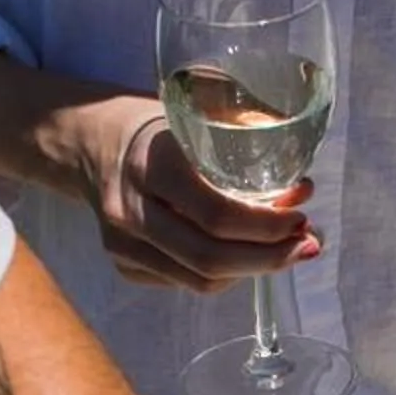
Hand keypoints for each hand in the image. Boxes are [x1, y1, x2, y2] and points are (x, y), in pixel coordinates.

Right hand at [75, 95, 320, 293]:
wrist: (89, 141)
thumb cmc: (155, 123)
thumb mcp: (194, 112)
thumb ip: (245, 140)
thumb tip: (300, 187)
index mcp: (151, 163)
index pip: (215, 214)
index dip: (266, 226)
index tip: (301, 216)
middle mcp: (130, 209)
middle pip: (209, 258)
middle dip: (269, 258)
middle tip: (307, 246)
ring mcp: (121, 244)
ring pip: (201, 280)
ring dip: (252, 269)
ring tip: (285, 249)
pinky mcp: (122, 265)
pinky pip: (185, 282)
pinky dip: (224, 274)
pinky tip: (244, 253)